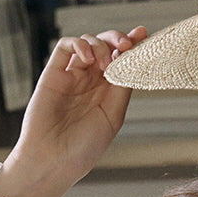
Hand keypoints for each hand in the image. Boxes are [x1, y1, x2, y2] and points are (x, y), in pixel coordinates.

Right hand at [0, 27, 149, 196]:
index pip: (121, 62)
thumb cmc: (83, 147)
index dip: (133, 46)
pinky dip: (79, 44)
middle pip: (106, 47)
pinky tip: (88, 59)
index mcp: (106, 93)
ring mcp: (71, 76)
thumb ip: (121, 88)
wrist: (54, 160)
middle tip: (128, 44)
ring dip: (101, 44)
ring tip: (105, 62)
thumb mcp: (112, 116)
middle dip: (119, 39)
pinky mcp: (53, 73)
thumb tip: (134, 61)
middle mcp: (90, 82)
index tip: (144, 35)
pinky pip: (65, 47)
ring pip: (87, 42)